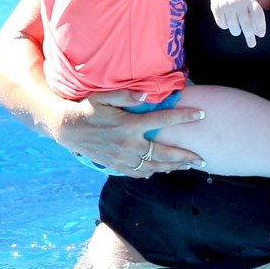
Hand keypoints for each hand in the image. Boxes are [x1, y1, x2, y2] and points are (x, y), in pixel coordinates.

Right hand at [54, 90, 205, 177]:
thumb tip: (147, 95)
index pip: (164, 120)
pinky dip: (152, 172)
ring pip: (154, 167)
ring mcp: (122, 158)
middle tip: (202, 159)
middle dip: (185, 156)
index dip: (184, 117)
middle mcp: (128, 144)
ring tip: (188, 166)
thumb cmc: (87, 108)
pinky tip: (162, 171)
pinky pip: (138, 173)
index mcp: (130, 125)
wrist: (67, 128)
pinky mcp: (115, 166)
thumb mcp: (104, 96)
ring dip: (173, 167)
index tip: (201, 115)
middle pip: (164, 153)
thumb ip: (127, 95)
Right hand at [209, 0, 266, 47]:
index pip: (258, 15)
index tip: (261, 35)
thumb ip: (253, 13)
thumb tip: (255, 32)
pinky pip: (223, 24)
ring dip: (236, 31)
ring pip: (234, 27)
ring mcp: (227, 5)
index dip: (260, 26)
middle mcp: (239, 2)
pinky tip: (226, 21)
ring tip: (237, 30)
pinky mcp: (217, 8)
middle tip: (252, 44)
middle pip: (246, 24)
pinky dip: (225, 26)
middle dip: (249, 36)